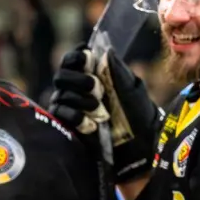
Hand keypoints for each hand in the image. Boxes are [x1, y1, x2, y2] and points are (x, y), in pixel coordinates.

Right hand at [47, 45, 161, 181]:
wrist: (139, 149)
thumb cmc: (139, 116)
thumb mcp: (132, 90)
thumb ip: (117, 70)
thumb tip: (103, 51)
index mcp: (93, 75)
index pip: (74, 59)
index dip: (77, 57)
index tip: (87, 59)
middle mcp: (76, 90)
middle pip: (62, 76)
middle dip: (78, 80)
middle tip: (97, 88)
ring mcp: (70, 108)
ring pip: (61, 95)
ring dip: (81, 100)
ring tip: (101, 112)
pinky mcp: (66, 127)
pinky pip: (60, 115)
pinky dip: (75, 116)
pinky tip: (91, 124)